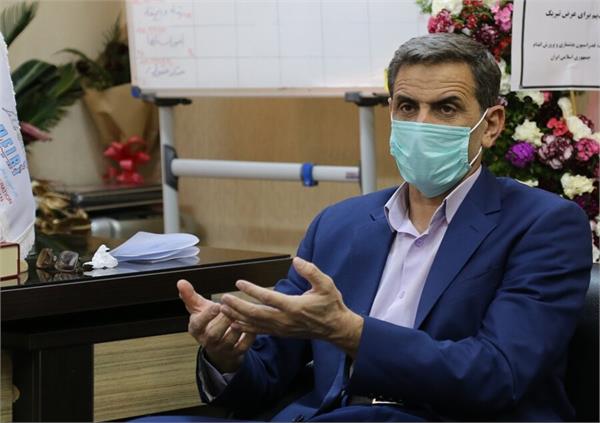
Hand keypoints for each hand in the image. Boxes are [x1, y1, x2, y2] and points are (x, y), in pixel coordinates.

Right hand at [177, 280, 255, 372]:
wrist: (218, 345)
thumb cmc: (208, 323)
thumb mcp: (198, 309)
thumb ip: (190, 296)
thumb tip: (181, 282)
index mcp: (197, 329)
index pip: (198, 324)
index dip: (207, 316)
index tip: (215, 305)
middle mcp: (208, 341)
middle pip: (214, 333)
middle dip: (223, 320)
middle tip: (232, 308)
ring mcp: (222, 348)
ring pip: (229, 340)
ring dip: (237, 327)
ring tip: (242, 315)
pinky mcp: (235, 352)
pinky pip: (243, 346)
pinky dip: (249, 336)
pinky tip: (253, 325)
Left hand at [219, 257, 363, 357]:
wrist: (335, 328)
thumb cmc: (330, 304)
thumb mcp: (326, 284)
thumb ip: (311, 271)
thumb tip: (297, 260)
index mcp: (294, 306)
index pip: (268, 298)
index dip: (252, 290)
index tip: (239, 282)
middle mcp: (285, 320)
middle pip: (256, 314)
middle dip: (238, 306)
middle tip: (224, 298)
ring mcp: (282, 328)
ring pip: (255, 324)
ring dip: (238, 316)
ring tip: (223, 309)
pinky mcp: (281, 333)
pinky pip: (259, 331)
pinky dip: (245, 327)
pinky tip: (234, 322)